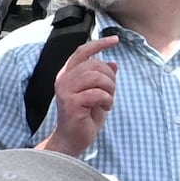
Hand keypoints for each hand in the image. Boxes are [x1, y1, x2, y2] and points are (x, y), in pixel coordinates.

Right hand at [41, 39, 118, 157]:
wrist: (72, 140)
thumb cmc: (84, 118)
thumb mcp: (98, 94)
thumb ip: (103, 79)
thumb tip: (113, 63)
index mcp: (68, 74)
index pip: (82, 51)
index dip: (99, 44)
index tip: (116, 40)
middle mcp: (63, 79)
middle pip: (94, 64)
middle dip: (110, 77)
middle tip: (111, 92)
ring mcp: (65, 90)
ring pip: (96, 77)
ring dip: (109, 89)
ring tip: (108, 101)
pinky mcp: (70, 103)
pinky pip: (98, 93)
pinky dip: (107, 100)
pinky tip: (105, 108)